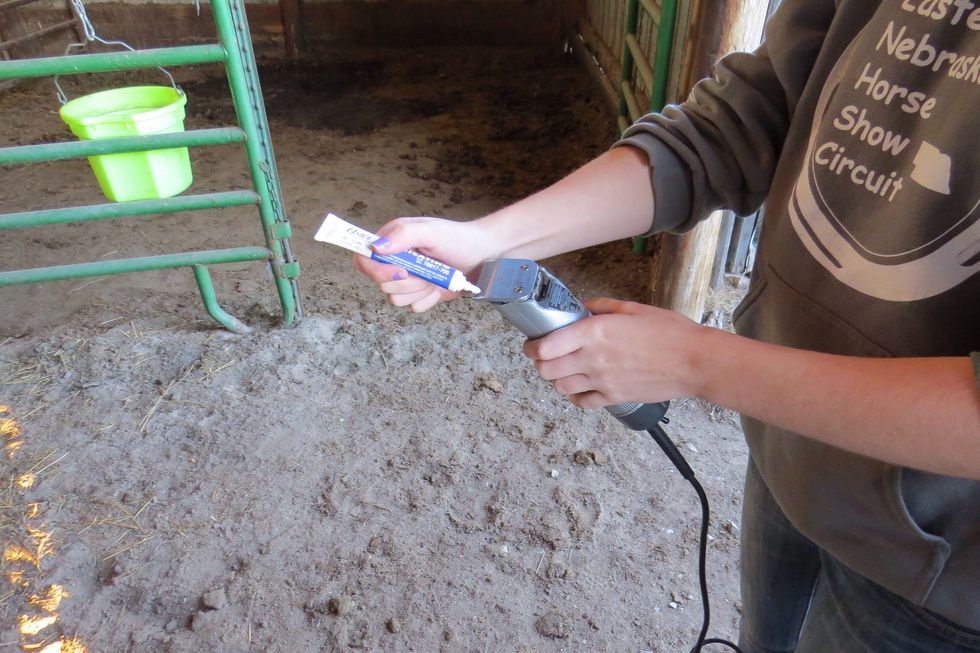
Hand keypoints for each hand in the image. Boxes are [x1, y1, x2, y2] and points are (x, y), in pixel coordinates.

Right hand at [352, 216, 499, 311]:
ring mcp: (407, 280)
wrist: (483, 256)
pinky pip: (413, 307)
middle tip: (427, 270)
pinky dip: (429, 299)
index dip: (376, 270)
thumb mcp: (432, 231)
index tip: (401, 271)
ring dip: (419, 290)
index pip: (364, 258)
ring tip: (436, 277)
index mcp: (392, 241)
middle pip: (381, 283)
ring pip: (396, 298)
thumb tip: (376, 247)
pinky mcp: (419, 294)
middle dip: (408, 281)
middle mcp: (395, 261)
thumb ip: (404, 235)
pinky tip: (440, 287)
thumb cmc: (459, 239)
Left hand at [522, 298, 705, 407]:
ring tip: (564, 369)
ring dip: (556, 379)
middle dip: (540, 363)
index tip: (533, 343)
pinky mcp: (614, 397)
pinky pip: (582, 402)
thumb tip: (581, 307)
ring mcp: (603, 380)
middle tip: (544, 356)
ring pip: (560, 387)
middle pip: (546, 369)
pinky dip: (575, 396)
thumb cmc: (669, 332)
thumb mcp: (633, 308)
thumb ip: (601, 307)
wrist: (694, 361)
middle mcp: (594, 358)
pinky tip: (581, 385)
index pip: (545, 346)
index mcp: (595, 331)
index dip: (532, 346)